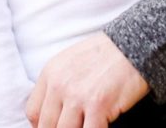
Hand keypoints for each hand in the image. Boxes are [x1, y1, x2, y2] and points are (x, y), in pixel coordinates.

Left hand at [26, 32, 148, 127]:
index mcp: (50, 72)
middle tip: (75, 125)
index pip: (33, 112)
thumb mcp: (70, 61)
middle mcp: (59, 84)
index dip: (42, 126)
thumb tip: (52, 112)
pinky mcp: (97, 105)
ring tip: (86, 124)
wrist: (131, 46)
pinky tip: (100, 126)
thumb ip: (57, 83)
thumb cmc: (104, 55)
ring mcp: (77, 96)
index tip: (53, 127)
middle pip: (47, 126)